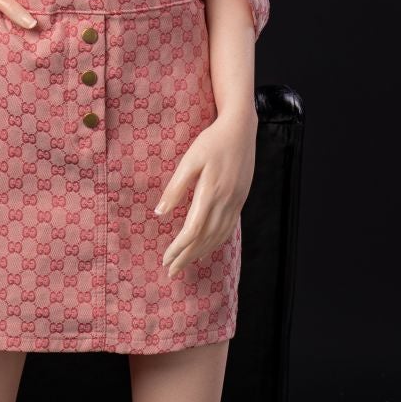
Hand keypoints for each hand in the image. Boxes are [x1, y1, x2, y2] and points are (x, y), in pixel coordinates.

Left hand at [153, 112, 256, 277]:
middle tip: (171, 272)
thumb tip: (159, 213)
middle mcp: (225, 202)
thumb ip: (175, 188)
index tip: (166, 259)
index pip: (193, 231)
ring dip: (201, 253)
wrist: (241, 129)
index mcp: (210, 193)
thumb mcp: (189, 160)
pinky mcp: (240, 199)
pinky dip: (216, 242)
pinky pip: (228, 228)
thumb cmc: (211, 141)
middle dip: (187, 257)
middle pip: (205, 239)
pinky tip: (208, 248)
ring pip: (218, 236)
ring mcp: (235, 202)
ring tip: (186, 265)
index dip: (179, 248)